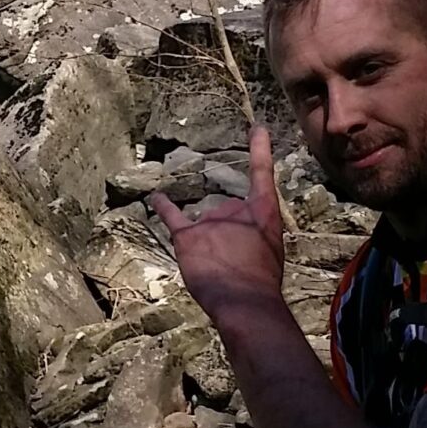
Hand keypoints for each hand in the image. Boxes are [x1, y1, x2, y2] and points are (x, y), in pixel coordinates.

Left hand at [149, 124, 286, 326]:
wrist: (246, 300)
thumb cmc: (263, 279)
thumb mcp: (271, 249)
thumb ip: (253, 231)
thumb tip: (234, 233)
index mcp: (263, 210)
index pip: (263, 173)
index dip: (260, 149)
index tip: (258, 128)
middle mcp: (234, 207)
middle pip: (227, 215)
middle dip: (230, 238)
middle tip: (239, 265)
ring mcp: (209, 219)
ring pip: (206, 227)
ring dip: (211, 246)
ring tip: (222, 269)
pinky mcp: (187, 236)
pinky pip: (172, 217)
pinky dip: (163, 206)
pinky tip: (156, 197)